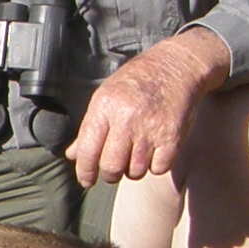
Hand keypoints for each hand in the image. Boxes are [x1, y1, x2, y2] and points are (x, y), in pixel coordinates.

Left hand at [67, 27, 232, 186]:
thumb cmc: (137, 82)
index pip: (87, 150)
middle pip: (111, 167)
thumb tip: (72, 155)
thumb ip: (90, 127)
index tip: (87, 181)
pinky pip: (159, 168)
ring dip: (134, 169)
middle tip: (114, 170)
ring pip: (135, 171)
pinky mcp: (172, 137)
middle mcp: (126, 118)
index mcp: (105, 106)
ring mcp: (151, 128)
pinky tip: (155, 150)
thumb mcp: (107, 96)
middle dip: (110, 175)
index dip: (85, 171)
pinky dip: (156, 165)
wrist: (176, 66)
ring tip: (137, 153)